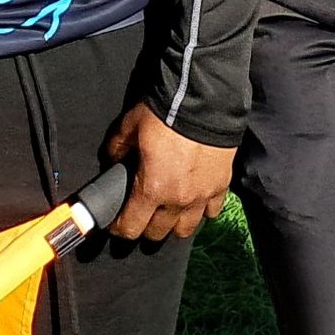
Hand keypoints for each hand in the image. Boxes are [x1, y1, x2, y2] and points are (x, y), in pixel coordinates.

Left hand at [103, 103, 233, 241]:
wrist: (207, 101)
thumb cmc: (166, 113)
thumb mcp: (131, 126)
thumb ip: (117, 147)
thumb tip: (112, 159)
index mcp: (152, 188)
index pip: (131, 227)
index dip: (119, 229)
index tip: (117, 224)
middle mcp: (177, 200)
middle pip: (158, 233)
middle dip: (145, 228)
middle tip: (141, 216)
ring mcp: (202, 196)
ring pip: (186, 229)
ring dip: (174, 225)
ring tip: (169, 214)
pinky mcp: (221, 186)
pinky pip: (212, 212)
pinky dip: (202, 210)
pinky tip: (195, 200)